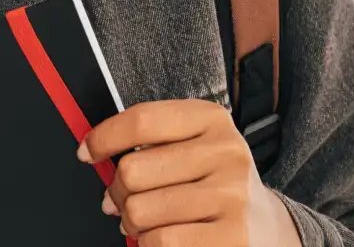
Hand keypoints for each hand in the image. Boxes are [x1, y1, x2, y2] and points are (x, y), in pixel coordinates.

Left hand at [78, 99, 302, 246]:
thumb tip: (94, 154)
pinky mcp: (233, 236)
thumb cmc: (215, 184)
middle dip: (116, 191)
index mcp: (212, 120)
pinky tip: (161, 238)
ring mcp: (232, 195)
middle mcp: (226, 152)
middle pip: (133, 169)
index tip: (87, 152)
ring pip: (140, 210)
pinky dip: (149, 244)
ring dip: (131, 223)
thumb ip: (151, 143)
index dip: (104, 137)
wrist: (265, 228)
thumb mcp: (195, 147)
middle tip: (120, 200)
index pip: (142, 120)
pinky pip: (161, 241)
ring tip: (144, 222)